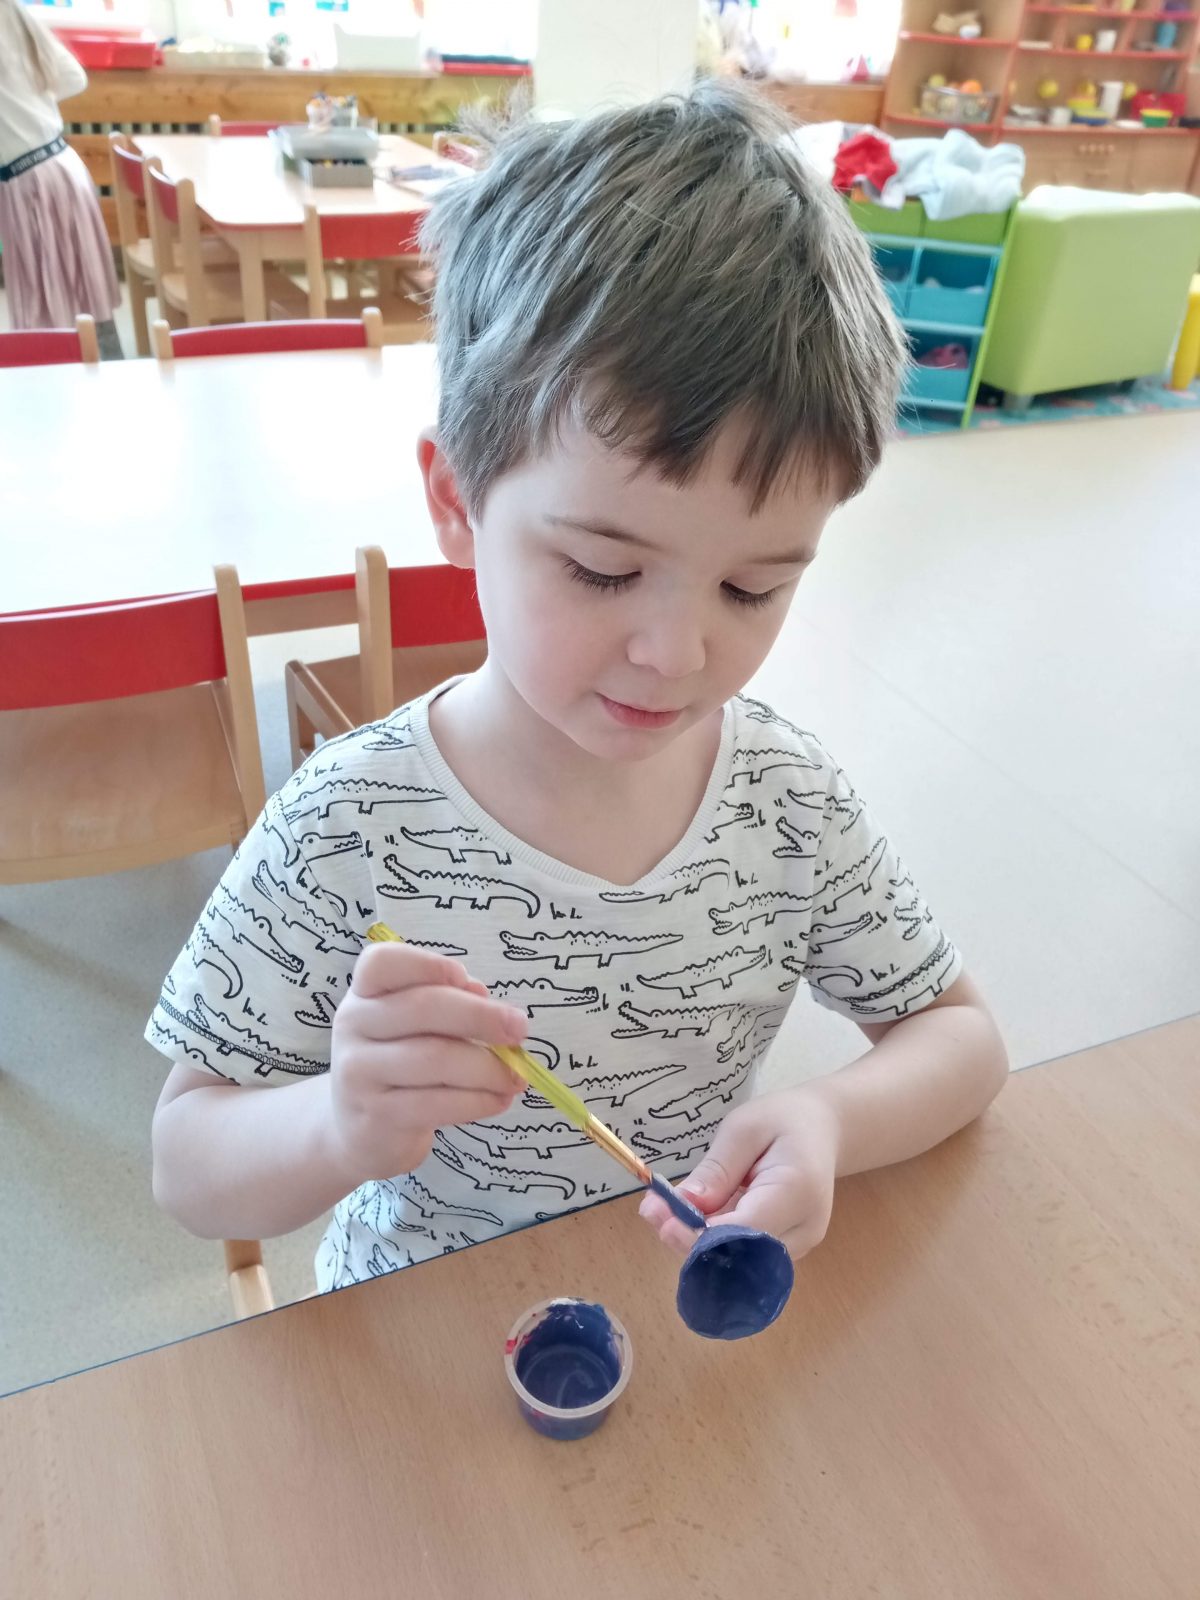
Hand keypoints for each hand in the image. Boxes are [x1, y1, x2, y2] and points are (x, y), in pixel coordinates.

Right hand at [329, 942, 527, 1182]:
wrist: (358, 1131)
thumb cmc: (399, 1064)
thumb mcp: (414, 1027)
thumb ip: (446, 1004)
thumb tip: (484, 998)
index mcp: (365, 993)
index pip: (383, 962)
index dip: (428, 965)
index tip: (467, 981)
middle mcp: (354, 1025)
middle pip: (422, 1008)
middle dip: (481, 1017)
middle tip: (520, 1029)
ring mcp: (360, 1072)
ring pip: (436, 1058)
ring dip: (488, 1067)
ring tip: (516, 1076)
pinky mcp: (378, 1115)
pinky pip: (438, 1103)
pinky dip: (478, 1101)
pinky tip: (499, 1100)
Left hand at [638, 1086, 840, 1259]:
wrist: (824, 1130)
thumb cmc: (784, 1120)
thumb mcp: (744, 1128)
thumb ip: (716, 1169)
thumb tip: (683, 1207)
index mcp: (797, 1190)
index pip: (745, 1230)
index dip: (700, 1235)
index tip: (662, 1221)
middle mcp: (804, 1229)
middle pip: (740, 1253)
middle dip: (690, 1239)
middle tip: (651, 1212)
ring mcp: (799, 1245)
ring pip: (738, 1259)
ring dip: (697, 1241)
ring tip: (663, 1211)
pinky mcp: (786, 1250)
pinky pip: (744, 1254)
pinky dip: (712, 1239)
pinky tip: (688, 1216)